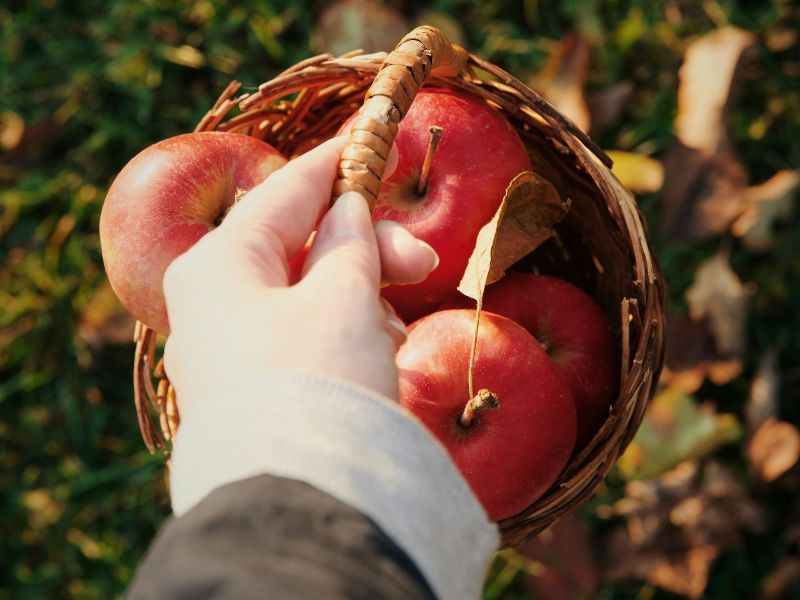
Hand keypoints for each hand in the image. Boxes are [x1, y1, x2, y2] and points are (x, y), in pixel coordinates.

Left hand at [162, 136, 437, 417]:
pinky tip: (377, 362)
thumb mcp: (341, 298)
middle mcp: (214, 303)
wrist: (296, 504)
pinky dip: (346, 339)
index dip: (334, 164)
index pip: (285, 193)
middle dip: (366, 251)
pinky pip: (308, 341)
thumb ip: (349, 244)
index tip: (369, 138)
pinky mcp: (257, 391)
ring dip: (361, 303)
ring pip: (311, 298)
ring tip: (394, 337)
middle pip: (301, 250)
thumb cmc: (316, 380)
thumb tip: (348, 210)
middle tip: (425, 259)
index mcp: (220, 265)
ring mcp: (232, 351)